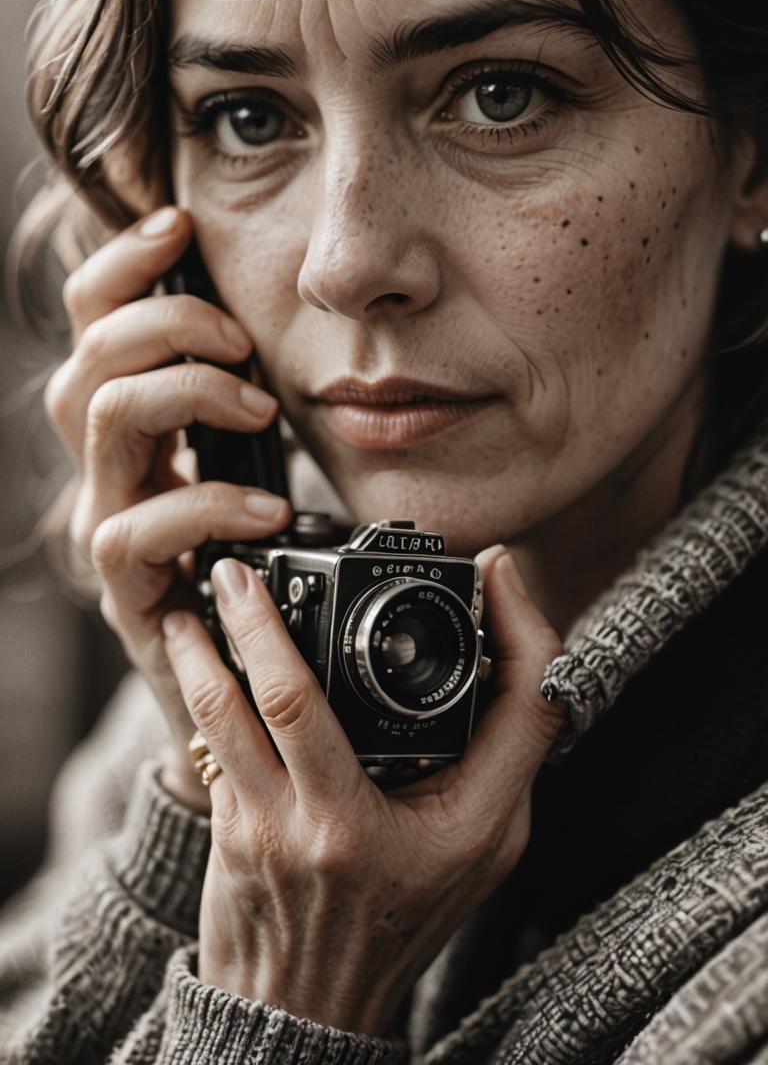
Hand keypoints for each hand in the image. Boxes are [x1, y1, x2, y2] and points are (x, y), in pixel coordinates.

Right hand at [44, 206, 291, 810]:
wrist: (235, 669)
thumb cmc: (250, 545)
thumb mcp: (251, 453)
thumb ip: (247, 384)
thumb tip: (277, 306)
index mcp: (130, 411)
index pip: (92, 315)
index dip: (123, 261)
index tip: (179, 223)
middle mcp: (104, 461)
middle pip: (90, 354)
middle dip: (168, 322)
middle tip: (242, 344)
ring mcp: (108, 522)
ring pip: (103, 415)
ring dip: (189, 392)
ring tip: (264, 412)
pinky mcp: (126, 590)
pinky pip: (136, 528)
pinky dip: (207, 505)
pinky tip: (268, 513)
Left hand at [163, 544, 564, 1032]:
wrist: (312, 1010)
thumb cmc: (410, 910)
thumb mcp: (491, 833)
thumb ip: (516, 731)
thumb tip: (509, 607)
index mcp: (408, 825)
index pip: (437, 710)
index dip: (401, 624)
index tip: (451, 568)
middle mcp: (326, 828)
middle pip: (287, 697)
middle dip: (258, 618)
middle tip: (238, 567)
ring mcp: (265, 834)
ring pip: (221, 716)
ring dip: (203, 651)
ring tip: (199, 601)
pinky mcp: (225, 834)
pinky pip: (208, 747)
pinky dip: (200, 692)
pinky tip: (195, 655)